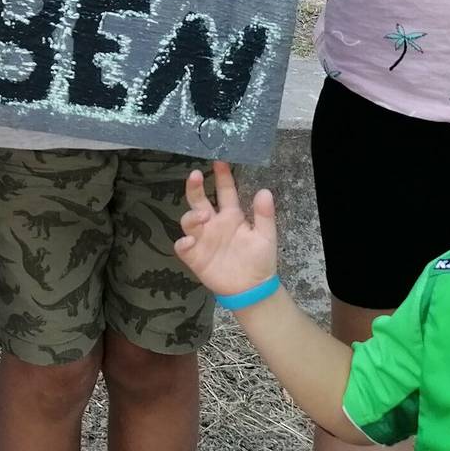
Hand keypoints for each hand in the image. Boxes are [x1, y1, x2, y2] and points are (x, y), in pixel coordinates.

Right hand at [173, 162, 278, 297]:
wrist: (253, 289)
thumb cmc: (259, 260)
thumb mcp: (266, 236)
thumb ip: (264, 214)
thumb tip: (264, 191)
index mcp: (231, 216)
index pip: (224, 192)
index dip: (222, 177)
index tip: (219, 161)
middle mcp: (213, 223)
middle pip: (199, 201)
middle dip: (194, 188)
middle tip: (195, 175)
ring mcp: (202, 239)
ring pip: (188, 220)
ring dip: (192, 216)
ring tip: (203, 216)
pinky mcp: (194, 256)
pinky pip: (183, 246)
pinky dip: (183, 242)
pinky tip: (190, 241)